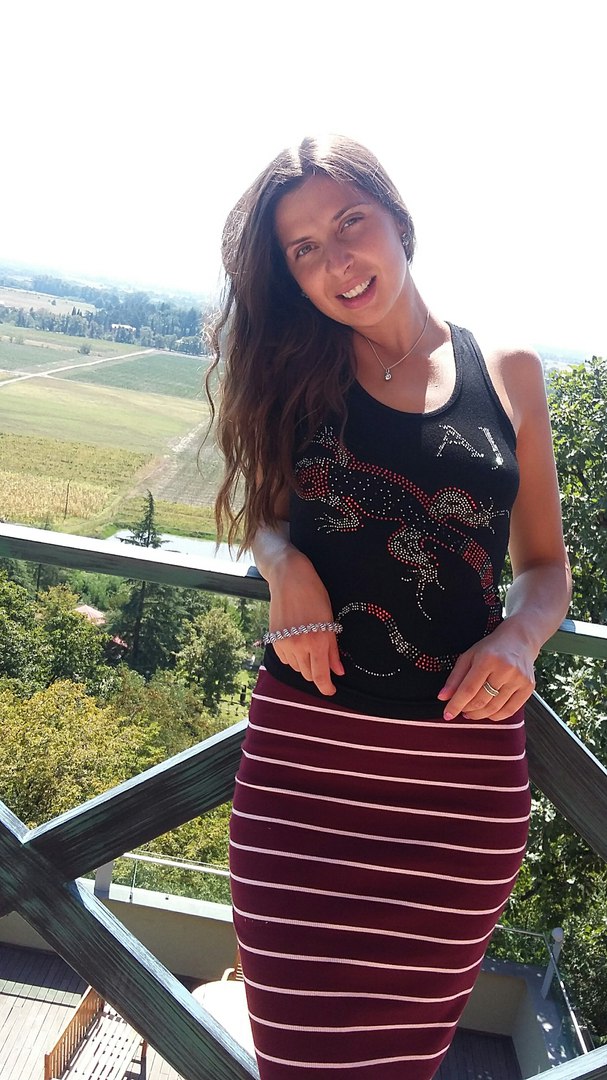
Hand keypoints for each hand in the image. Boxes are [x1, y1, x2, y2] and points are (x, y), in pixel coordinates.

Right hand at [267, 549, 344, 695]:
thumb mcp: (329, 621)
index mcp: (318, 641)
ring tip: (309, 646)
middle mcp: (299, 645)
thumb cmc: (314, 595)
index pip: (320, 675)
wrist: (289, 578)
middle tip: (323, 662)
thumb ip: (333, 649)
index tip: (331, 690)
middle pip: (308, 674)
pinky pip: (284, 659)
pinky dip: (292, 657)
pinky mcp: (274, 639)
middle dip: (317, 673)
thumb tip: (338, 671)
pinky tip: (297, 642)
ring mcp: (284, 643)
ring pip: (296, 667)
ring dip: (304, 664)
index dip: (326, 687)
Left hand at [437, 617, 535, 720]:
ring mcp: (518, 679)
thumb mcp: (469, 656)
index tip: (447, 714)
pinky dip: (495, 716)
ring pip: (494, 708)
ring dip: (479, 714)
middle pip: (481, 700)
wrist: (520, 639)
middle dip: (467, 709)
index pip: (468, 689)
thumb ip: (455, 677)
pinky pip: (510, 710)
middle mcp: (505, 669)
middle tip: (461, 710)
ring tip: (471, 712)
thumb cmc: (492, 648)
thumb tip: (443, 697)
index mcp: (487, 659)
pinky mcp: (528, 687)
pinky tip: (487, 712)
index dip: (456, 704)